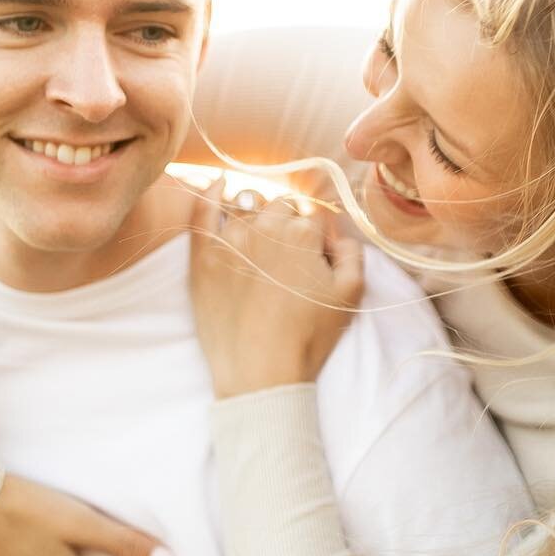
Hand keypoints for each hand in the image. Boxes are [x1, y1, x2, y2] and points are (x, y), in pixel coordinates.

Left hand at [185, 174, 364, 398]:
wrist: (260, 371)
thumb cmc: (308, 338)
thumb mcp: (351, 294)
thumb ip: (351, 252)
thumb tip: (335, 232)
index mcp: (305, 233)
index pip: (312, 216)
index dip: (315, 238)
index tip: (312, 260)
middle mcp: (268, 227)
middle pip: (281, 207)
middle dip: (287, 224)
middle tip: (286, 259)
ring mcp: (232, 238)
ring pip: (246, 205)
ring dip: (256, 213)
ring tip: (258, 237)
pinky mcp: (203, 254)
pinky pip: (203, 210)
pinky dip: (210, 192)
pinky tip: (216, 184)